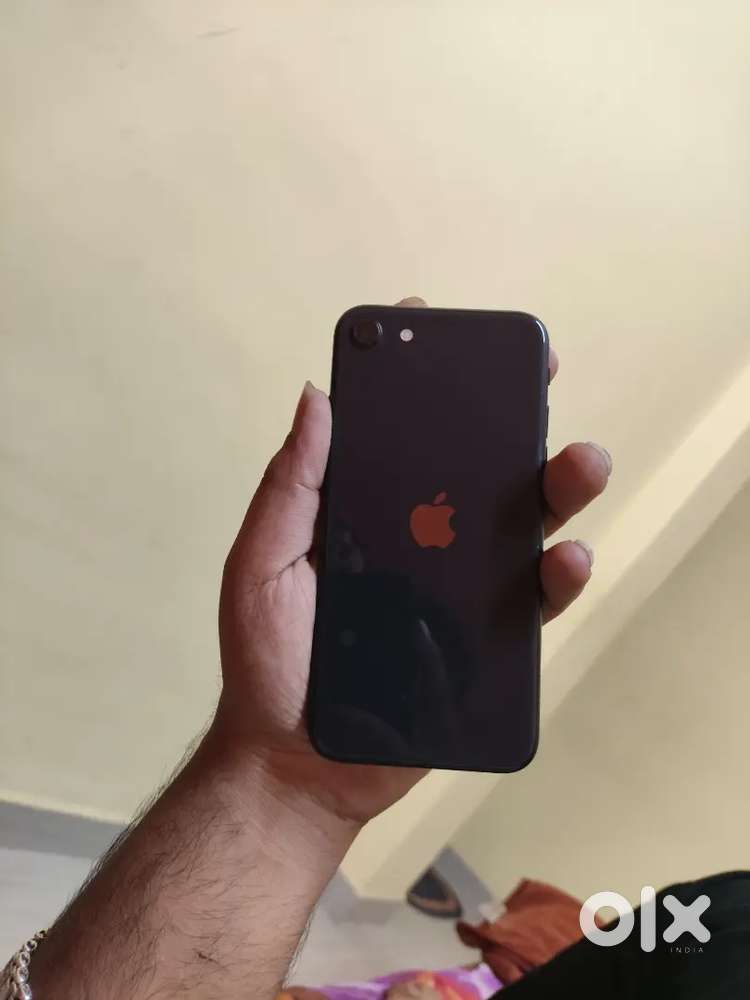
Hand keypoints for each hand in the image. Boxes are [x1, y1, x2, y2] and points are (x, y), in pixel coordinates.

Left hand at [215, 299, 610, 825]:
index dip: (423, 383)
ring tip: (579, 461)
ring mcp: (456, 587)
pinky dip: (557, 576)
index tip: (443, 330)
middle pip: (473, 469)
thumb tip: (316, 396)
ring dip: (557, 486)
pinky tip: (566, 557)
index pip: (400, 436)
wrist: (300, 761)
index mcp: (363, 513)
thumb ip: (290, 488)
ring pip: (518, 524)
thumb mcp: (262, 564)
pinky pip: (532, 601)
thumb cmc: (271, 661)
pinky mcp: (487, 638)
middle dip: (511, 419)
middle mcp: (417, 539)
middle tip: (541, 375)